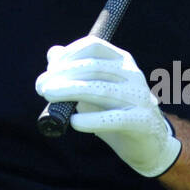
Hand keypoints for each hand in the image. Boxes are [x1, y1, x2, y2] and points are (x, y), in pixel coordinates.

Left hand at [35, 37, 181, 177]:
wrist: (147, 143)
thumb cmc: (114, 111)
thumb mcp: (94, 88)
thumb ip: (74, 70)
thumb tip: (53, 53)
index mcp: (122, 60)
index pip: (93, 46)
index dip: (69, 54)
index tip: (50, 69)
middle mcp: (132, 74)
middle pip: (94, 67)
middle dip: (63, 75)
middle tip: (42, 87)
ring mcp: (139, 97)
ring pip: (101, 89)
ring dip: (71, 91)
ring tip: (49, 96)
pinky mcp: (141, 121)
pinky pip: (114, 118)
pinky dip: (91, 119)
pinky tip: (74, 122)